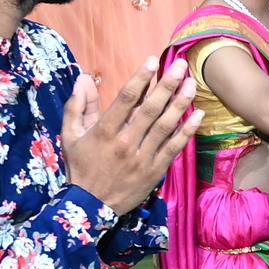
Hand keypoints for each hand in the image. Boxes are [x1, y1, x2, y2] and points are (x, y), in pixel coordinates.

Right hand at [64, 59, 200, 215]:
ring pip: (165, 126)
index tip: (152, 61)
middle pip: (150, 109)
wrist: (90, 207)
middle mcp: (125, 143)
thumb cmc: (80, 167)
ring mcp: (142, 158)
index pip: (125, 100)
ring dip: (180, 104)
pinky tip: (198, 115)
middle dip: (166, 85)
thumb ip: (78, 106)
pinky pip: (174, 148)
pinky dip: (187, 131)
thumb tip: (84, 78)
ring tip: (192, 84)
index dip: (140, 79)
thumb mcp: (70, 136)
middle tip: (181, 66)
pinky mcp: (154, 171)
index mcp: (104, 132)